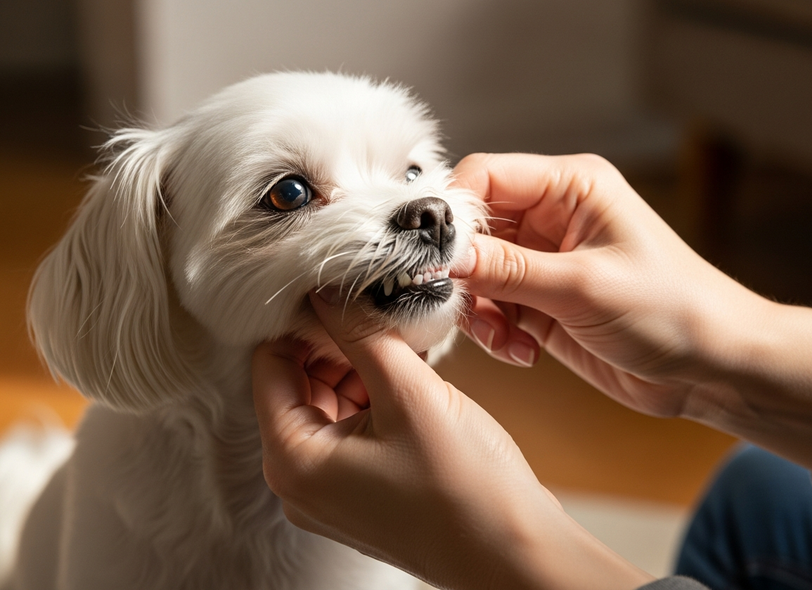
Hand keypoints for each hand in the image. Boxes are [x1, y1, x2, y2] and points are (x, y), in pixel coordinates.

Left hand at [253, 290, 652, 589]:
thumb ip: (362, 333)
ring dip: (359, 365)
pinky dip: (375, 393)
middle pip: (297, 383)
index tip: (337, 286)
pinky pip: (352, 426)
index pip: (269, 364)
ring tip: (403, 340)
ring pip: (328, 401)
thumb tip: (327, 289)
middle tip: (378, 308)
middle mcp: (299, 480)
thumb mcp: (409, 394)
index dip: (301, 320)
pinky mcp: (361, 490)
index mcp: (292, 460)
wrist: (516, 553)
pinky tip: (410, 371)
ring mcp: (330, 490)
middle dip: (335, 342)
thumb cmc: (465, 487)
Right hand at [452, 153, 811, 479]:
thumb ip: (506, 269)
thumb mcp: (583, 286)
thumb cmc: (673, 309)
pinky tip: (523, 352)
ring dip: (478, 310)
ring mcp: (545, 262)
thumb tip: (441, 257)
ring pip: (475, 274)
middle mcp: (553, 218)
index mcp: (571, 188)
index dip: (451, 212)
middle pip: (472, 230)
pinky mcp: (543, 302)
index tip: (431, 255)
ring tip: (506, 339)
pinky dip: (495, 332)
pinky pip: (492, 308)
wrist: (713, 368)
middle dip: (462, 272)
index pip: (485, 178)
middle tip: (462, 306)